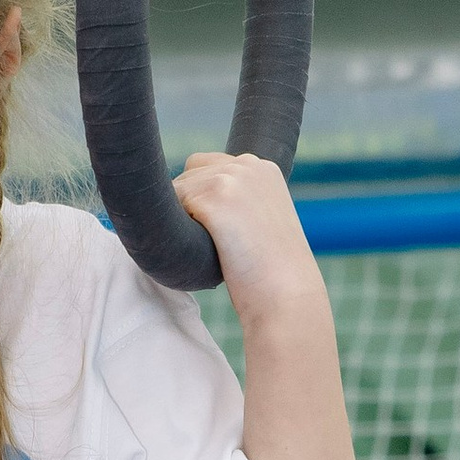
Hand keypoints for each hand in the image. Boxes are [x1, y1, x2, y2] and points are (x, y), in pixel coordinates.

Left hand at [171, 153, 323, 329]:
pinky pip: (172, 205)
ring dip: (181, 220)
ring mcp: (232, 177)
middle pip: (188, 175)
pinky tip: (202, 248)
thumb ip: (238, 200)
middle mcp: (248, 164)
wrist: (287, 295)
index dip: (201, 198)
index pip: (207, 165)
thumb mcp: (263, 221)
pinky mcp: (215, 196)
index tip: (218, 229)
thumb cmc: (271, 270)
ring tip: (211, 248)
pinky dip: (177, 229)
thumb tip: (194, 201)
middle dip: (188, 206)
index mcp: (263, 167)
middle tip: (213, 242)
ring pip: (177, 190)